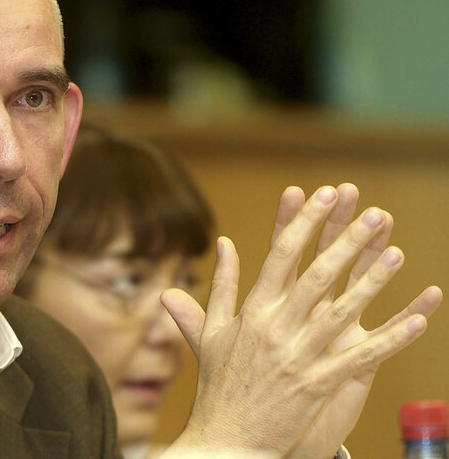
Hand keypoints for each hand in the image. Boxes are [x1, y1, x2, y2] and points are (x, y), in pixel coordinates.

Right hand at [161, 184, 441, 457]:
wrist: (224, 438)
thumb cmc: (219, 382)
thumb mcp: (215, 329)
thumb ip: (222, 284)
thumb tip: (224, 243)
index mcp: (251, 312)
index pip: (280, 257)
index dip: (303, 223)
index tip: (320, 195)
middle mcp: (275, 329)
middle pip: (316, 277)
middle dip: (345, 242)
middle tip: (371, 214)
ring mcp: (297, 357)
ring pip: (342, 312)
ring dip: (372, 282)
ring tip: (396, 253)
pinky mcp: (316, 385)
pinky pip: (360, 359)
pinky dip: (390, 340)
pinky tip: (417, 322)